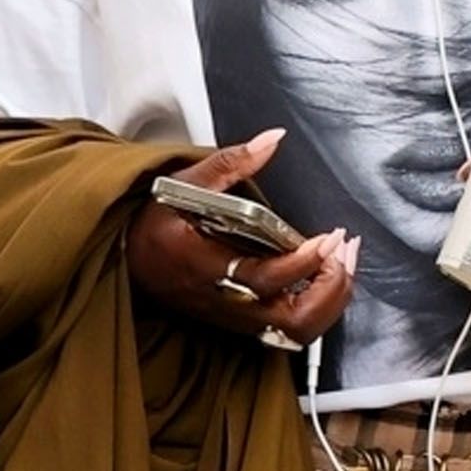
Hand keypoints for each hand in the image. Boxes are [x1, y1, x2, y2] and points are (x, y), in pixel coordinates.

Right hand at [125, 126, 357, 346]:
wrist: (127, 258)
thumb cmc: (154, 222)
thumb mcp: (184, 182)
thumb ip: (232, 162)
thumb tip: (273, 138)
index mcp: (204, 266)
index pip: (262, 278)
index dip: (301, 264)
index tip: (327, 238)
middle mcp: (224, 301)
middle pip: (293, 320)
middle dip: (330, 289)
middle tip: (343, 250)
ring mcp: (236, 318)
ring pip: (298, 331)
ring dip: (331, 300)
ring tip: (342, 262)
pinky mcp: (243, 323)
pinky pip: (291, 328)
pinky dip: (319, 306)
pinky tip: (326, 276)